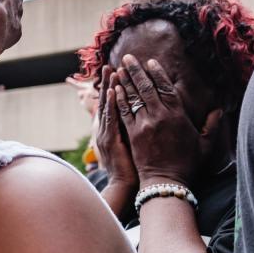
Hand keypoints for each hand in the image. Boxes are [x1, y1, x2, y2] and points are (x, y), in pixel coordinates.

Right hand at [96, 65, 137, 188]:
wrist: (126, 188)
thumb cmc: (133, 168)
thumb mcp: (131, 145)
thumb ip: (135, 129)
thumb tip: (145, 115)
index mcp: (113, 128)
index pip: (114, 102)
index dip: (116, 86)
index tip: (120, 70)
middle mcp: (107, 128)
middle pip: (109, 99)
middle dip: (111, 81)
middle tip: (111, 64)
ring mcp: (108, 133)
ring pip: (108, 105)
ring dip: (109, 86)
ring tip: (112, 70)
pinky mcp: (111, 141)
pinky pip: (111, 119)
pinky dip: (111, 104)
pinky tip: (112, 91)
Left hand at [114, 54, 221, 187]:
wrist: (166, 182)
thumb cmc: (187, 164)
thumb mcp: (205, 145)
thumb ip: (212, 125)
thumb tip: (219, 110)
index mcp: (177, 116)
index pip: (166, 88)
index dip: (157, 73)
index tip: (150, 62)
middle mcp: (160, 116)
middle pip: (146, 87)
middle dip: (136, 71)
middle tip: (128, 57)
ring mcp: (144, 124)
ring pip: (133, 97)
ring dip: (125, 81)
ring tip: (119, 68)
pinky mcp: (133, 133)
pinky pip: (124, 111)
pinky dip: (118, 99)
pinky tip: (114, 89)